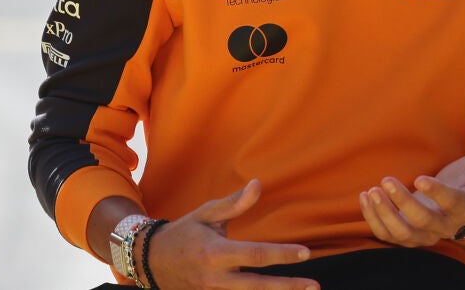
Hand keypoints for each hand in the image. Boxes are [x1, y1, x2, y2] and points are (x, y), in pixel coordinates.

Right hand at [143, 179, 317, 289]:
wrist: (151, 260)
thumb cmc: (183, 233)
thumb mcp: (206, 214)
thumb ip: (234, 204)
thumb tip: (257, 185)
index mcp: (215, 253)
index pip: (256, 255)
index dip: (282, 254)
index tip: (305, 253)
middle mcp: (216, 277)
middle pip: (259, 286)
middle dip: (288, 287)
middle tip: (313, 286)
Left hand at [359, 142, 464, 246]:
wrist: (459, 205)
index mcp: (463, 207)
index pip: (450, 203)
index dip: (436, 193)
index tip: (419, 178)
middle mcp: (444, 226)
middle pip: (423, 221)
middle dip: (402, 202)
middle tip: (385, 181)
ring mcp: (424, 234)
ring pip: (402, 233)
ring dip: (384, 214)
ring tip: (372, 191)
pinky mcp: (406, 235)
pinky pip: (387, 235)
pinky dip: (373, 219)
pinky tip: (365, 197)